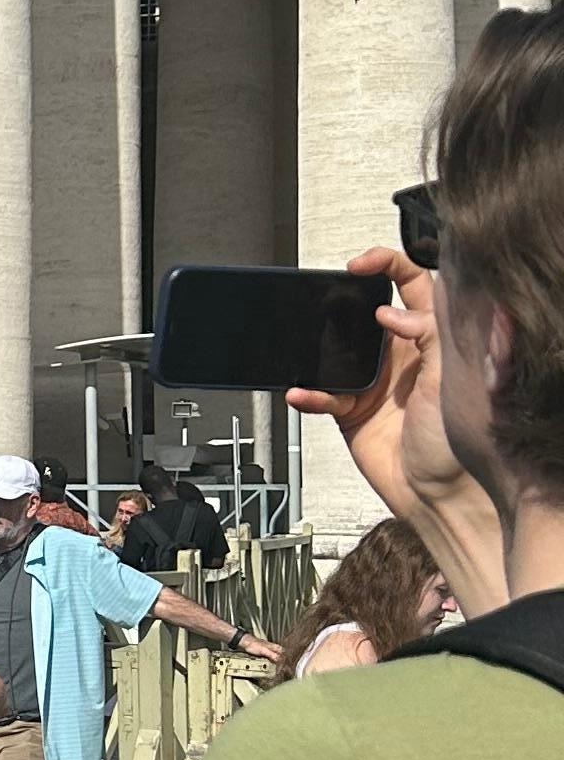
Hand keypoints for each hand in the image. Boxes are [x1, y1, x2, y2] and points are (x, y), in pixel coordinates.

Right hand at [289, 241, 506, 611]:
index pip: (412, 285)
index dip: (388, 264)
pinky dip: (307, 392)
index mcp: (431, 340)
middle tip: (327, 296)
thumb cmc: (457, 441)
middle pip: (365, 312)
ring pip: (335, 351)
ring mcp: (373, 383)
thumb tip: (390, 311)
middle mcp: (401, 356)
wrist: (438, 495)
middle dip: (343, 300)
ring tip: (307, 349)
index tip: (362, 264)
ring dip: (317, 349)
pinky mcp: (351, 411)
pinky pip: (320, 394)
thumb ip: (428, 334)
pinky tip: (302, 393)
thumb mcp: (451, 377)